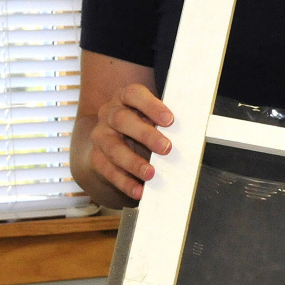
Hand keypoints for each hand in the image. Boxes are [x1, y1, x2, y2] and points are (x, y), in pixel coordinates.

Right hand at [89, 84, 173, 200]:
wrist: (112, 135)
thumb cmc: (140, 121)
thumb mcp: (150, 114)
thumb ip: (163, 120)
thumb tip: (187, 133)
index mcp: (124, 97)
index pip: (133, 94)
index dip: (151, 106)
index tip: (169, 120)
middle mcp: (109, 113)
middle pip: (122, 120)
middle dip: (145, 135)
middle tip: (166, 148)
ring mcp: (101, 135)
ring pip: (114, 148)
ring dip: (133, 163)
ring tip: (151, 173)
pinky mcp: (96, 157)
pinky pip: (108, 170)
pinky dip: (124, 182)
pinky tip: (138, 190)